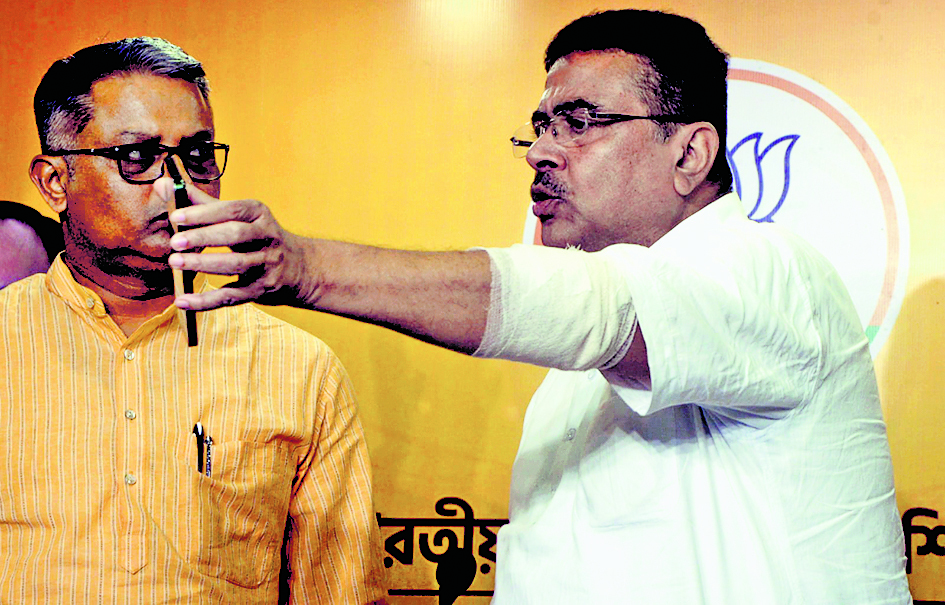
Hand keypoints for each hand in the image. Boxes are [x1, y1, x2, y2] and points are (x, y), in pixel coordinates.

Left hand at [158, 179, 313, 310]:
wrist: (298, 268)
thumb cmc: (257, 237)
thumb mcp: (239, 217)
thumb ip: (200, 203)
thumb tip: (164, 184)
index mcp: (259, 215)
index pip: (232, 210)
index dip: (204, 213)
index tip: (176, 216)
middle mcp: (268, 238)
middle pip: (236, 235)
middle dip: (204, 238)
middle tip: (175, 242)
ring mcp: (267, 265)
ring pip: (235, 265)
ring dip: (204, 265)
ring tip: (175, 263)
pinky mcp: (261, 290)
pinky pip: (232, 296)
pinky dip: (206, 301)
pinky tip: (183, 301)